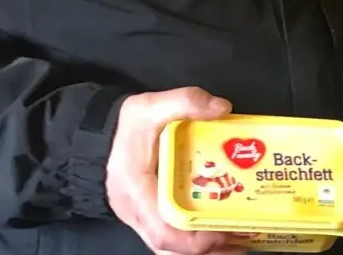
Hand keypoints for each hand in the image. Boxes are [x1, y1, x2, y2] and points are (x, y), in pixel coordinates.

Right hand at [106, 88, 247, 254]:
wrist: (100, 139)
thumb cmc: (125, 128)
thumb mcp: (149, 107)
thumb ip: (184, 102)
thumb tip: (223, 109)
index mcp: (136, 192)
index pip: (163, 231)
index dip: (194, 239)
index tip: (224, 230)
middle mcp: (137, 214)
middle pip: (170, 249)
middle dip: (207, 250)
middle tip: (242, 239)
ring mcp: (142, 221)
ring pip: (171, 251)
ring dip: (204, 251)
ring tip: (238, 241)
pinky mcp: (150, 219)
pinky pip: (171, 242)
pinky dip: (194, 243)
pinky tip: (219, 234)